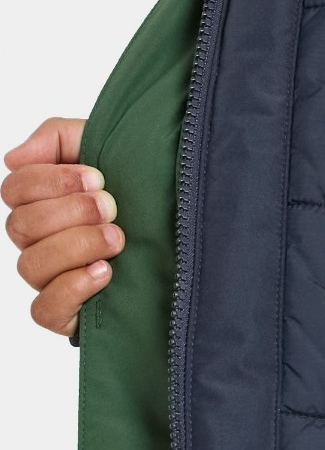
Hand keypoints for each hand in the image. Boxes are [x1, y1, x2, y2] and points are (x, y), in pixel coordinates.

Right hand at [4, 117, 122, 337]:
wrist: (183, 229)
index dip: (52, 181)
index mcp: (43, 201)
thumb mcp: (105, 148)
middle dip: (71, 212)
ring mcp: (50, 277)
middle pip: (20, 225)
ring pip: (30, 265)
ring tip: (117, 238)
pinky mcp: (66, 311)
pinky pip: (44, 310)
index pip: (15, 189)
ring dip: (77, 246)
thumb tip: (13, 157)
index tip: (97, 177)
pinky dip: (72, 288)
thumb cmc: (139, 188)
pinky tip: (104, 272)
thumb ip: (57, 138)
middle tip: (112, 207)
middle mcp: (40, 240)